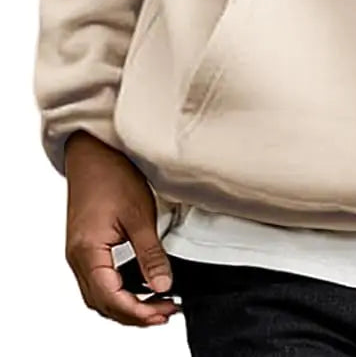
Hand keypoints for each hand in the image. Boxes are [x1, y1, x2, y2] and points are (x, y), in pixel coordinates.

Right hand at [64, 130, 180, 326]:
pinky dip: (119, 289)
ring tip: (158, 303)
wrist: (94, 151)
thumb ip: (151, 255)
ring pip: (100, 295)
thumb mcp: (139, 215)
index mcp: (88, 252)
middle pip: (103, 303)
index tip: (164, 313)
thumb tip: (164, 285)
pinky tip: (140, 286)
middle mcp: (78, 258)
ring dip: (127, 304)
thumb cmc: (112, 174)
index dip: (139, 312)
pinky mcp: (85, 246)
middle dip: (135, 314)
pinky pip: (99, 280)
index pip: (112, 299)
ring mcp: (79, 253)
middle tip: (166, 311)